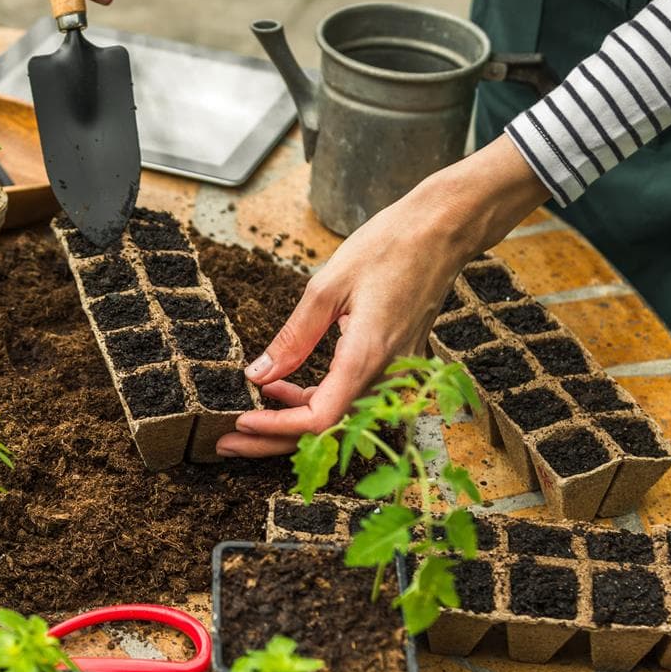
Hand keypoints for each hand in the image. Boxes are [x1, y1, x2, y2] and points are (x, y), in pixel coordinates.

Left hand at [216, 136, 551, 457]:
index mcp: (368, 355)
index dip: (277, 429)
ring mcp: (395, 374)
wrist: (443, 231)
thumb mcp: (327, 286)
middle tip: (227, 440)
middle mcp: (387, 374)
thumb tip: (258, 375)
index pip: (321, 419)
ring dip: (291, 422)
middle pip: (327, 430)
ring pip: (338, 418)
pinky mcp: (395, 366)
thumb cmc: (389, 247)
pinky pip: (351, 398)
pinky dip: (314, 400)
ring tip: (247, 414)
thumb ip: (292, 337)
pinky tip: (282, 388)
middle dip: (274, 440)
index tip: (240, 424)